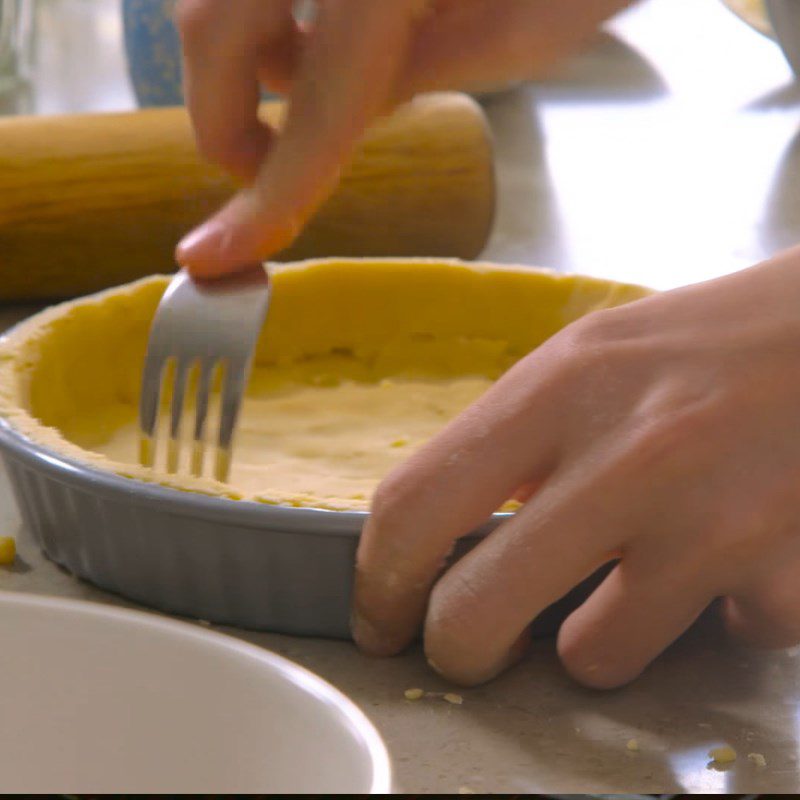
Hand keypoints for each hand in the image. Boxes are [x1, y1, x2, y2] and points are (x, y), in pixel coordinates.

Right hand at [174, 0, 630, 275]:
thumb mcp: (529, 29)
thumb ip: (416, 77)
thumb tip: (335, 114)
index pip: (316, 109)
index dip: (265, 197)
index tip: (212, 257)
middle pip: (210, 26)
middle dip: (223, 118)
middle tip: (260, 163)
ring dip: (237, 50)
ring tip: (300, 75)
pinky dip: (259, 5)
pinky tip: (313, 17)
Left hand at [352, 250, 799, 687]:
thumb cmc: (710, 343)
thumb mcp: (594, 360)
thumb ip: (522, 440)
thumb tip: (458, 526)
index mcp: (560, 386)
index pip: (416, 503)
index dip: (379, 578)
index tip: (380, 614)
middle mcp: (628, 454)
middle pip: (474, 609)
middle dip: (456, 650)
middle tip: (467, 650)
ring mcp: (710, 521)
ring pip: (590, 659)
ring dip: (591, 643)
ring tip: (626, 590)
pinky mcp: (783, 574)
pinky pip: (715, 644)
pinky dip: (710, 621)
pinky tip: (728, 564)